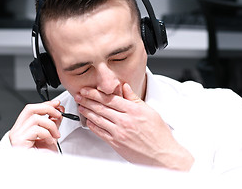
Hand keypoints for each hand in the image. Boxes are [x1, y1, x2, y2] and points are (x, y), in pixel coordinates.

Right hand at [9, 100, 63, 151]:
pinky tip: (49, 141)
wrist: (39, 167)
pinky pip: (36, 129)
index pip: (31, 109)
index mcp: (23, 127)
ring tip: (55, 135)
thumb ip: (53, 122)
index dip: (45, 104)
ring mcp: (17, 135)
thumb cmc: (42, 155)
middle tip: (58, 114)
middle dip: (47, 108)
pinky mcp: (19, 140)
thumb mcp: (51, 134)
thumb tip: (58, 110)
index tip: (56, 103)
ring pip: (36, 118)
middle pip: (30, 109)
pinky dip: (47, 134)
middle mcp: (17, 130)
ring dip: (51, 125)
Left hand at [77, 83, 193, 170]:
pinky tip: (88, 121)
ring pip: (99, 119)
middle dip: (87, 100)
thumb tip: (125, 87)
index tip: (88, 89)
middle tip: (79, 95)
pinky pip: (100, 132)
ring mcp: (119, 132)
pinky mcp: (116, 144)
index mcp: (134, 110)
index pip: (110, 98)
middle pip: (101, 107)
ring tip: (80, 105)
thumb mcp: (150, 112)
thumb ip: (135, 99)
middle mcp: (125, 121)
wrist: (162, 155)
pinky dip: (93, 125)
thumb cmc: (159, 134)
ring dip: (87, 111)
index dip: (96, 93)